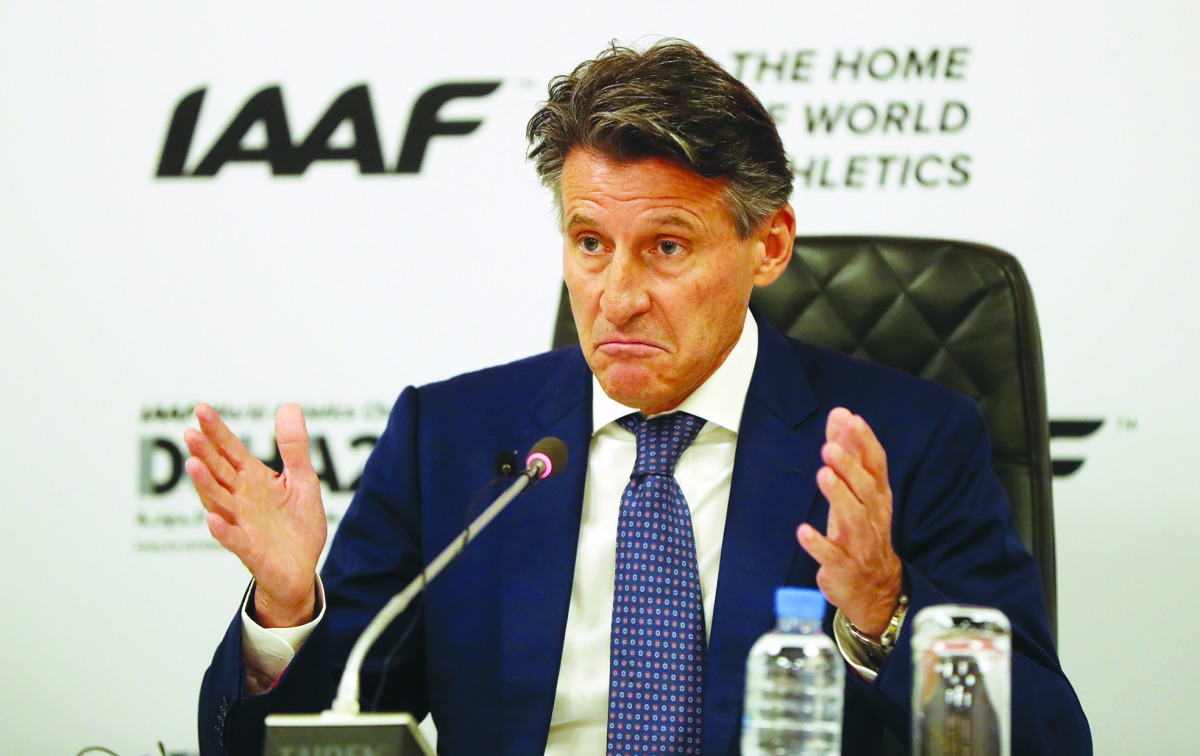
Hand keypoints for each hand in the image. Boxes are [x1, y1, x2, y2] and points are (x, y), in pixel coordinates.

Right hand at [184, 402, 326, 626]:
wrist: (302, 569)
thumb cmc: (297, 523)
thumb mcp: (302, 479)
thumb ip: (294, 447)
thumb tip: (289, 407)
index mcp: (253, 480)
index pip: (230, 451)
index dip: (217, 431)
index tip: (201, 409)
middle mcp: (241, 499)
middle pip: (219, 473)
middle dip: (205, 453)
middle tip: (190, 433)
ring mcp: (243, 524)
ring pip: (219, 502)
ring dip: (205, 485)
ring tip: (193, 465)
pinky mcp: (251, 550)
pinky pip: (234, 540)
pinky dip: (223, 530)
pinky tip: (212, 518)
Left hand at [797, 407, 902, 636]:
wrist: (875, 589)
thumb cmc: (862, 531)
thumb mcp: (856, 493)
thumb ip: (848, 455)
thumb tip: (840, 416)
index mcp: (877, 497)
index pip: (876, 465)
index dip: (865, 442)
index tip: (851, 419)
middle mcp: (873, 517)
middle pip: (864, 489)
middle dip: (849, 466)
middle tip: (829, 446)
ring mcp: (860, 544)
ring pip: (853, 518)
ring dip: (838, 496)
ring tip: (823, 474)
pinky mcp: (843, 567)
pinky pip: (832, 555)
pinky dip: (818, 544)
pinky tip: (803, 531)